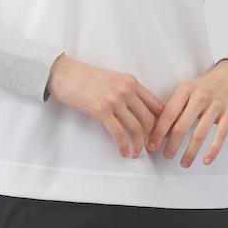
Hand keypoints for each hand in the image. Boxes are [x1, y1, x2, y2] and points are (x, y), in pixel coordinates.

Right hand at [46, 54, 165, 158]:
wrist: (65, 74)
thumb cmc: (86, 78)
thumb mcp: (113, 80)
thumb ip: (127, 92)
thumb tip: (138, 113)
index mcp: (131, 82)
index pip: (156, 104)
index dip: (162, 122)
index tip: (161, 135)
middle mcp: (126, 90)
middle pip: (149, 118)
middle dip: (152, 137)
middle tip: (150, 148)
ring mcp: (114, 100)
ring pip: (136, 128)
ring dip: (138, 145)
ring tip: (137, 153)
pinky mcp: (101, 110)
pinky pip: (118, 133)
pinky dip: (123, 146)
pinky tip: (123, 152)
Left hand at [146, 59, 227, 167]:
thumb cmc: (208, 85)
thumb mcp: (190, 89)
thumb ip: (177, 106)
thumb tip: (160, 130)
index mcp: (185, 89)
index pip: (168, 113)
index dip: (158, 132)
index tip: (151, 145)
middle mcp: (200, 96)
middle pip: (181, 126)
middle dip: (172, 145)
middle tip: (166, 156)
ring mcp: (216, 105)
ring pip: (199, 134)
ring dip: (190, 152)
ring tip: (184, 163)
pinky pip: (220, 135)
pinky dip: (212, 150)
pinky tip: (206, 160)